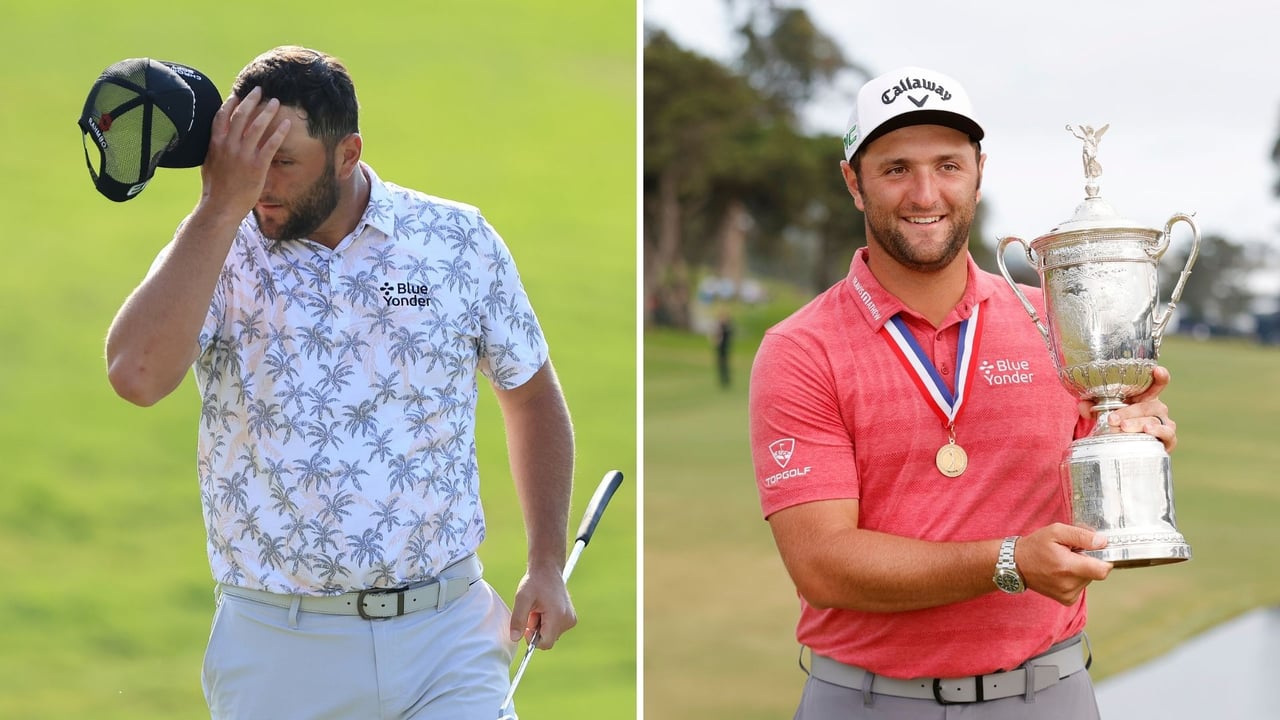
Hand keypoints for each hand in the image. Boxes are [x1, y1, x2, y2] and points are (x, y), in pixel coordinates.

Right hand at [199, 86, 289, 216]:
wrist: (221, 207)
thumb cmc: (215, 188)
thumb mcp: (209, 163)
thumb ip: (215, 148)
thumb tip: (217, 139)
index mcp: (215, 143)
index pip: (222, 116)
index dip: (231, 103)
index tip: (238, 94)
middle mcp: (229, 145)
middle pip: (241, 115)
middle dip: (251, 100)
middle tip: (260, 90)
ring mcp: (243, 155)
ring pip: (257, 126)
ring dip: (268, 111)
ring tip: (276, 102)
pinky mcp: (257, 165)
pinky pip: (271, 144)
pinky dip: (279, 132)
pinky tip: (287, 123)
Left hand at [509, 565, 576, 649]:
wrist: (548, 569)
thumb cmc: (535, 582)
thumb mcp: (522, 598)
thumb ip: (518, 619)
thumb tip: (514, 638)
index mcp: (558, 616)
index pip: (545, 644)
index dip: (532, 639)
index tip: (527, 625)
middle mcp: (568, 620)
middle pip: (548, 639)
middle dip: (537, 630)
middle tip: (533, 612)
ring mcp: (571, 619)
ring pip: (551, 635)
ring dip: (541, 626)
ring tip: (539, 609)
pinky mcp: (571, 618)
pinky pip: (556, 629)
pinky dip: (547, 622)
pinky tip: (545, 609)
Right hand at [1016, 524, 1112, 605]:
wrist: (1016, 565)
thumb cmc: (1036, 546)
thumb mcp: (1056, 531)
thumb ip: (1081, 536)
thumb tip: (1103, 542)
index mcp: (1067, 567)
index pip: (1103, 570)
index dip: (1104, 559)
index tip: (1095, 551)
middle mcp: (1069, 585)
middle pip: (1096, 573)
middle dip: (1089, 561)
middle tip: (1071, 552)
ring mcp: (1068, 595)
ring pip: (1089, 579)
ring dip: (1081, 569)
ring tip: (1063, 561)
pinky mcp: (1067, 600)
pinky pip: (1081, 586)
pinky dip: (1076, 578)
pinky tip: (1062, 572)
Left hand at [1078, 365, 1177, 452]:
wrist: (1127, 446)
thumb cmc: (1119, 422)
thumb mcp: (1105, 410)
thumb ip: (1092, 404)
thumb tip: (1084, 406)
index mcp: (1145, 397)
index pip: (1156, 384)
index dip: (1160, 376)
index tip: (1157, 370)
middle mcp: (1157, 408)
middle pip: (1147, 406)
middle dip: (1128, 412)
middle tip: (1112, 419)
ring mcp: (1164, 422)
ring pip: (1153, 420)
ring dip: (1137, 423)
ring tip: (1123, 426)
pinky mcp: (1168, 439)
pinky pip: (1167, 434)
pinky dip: (1159, 432)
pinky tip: (1148, 431)